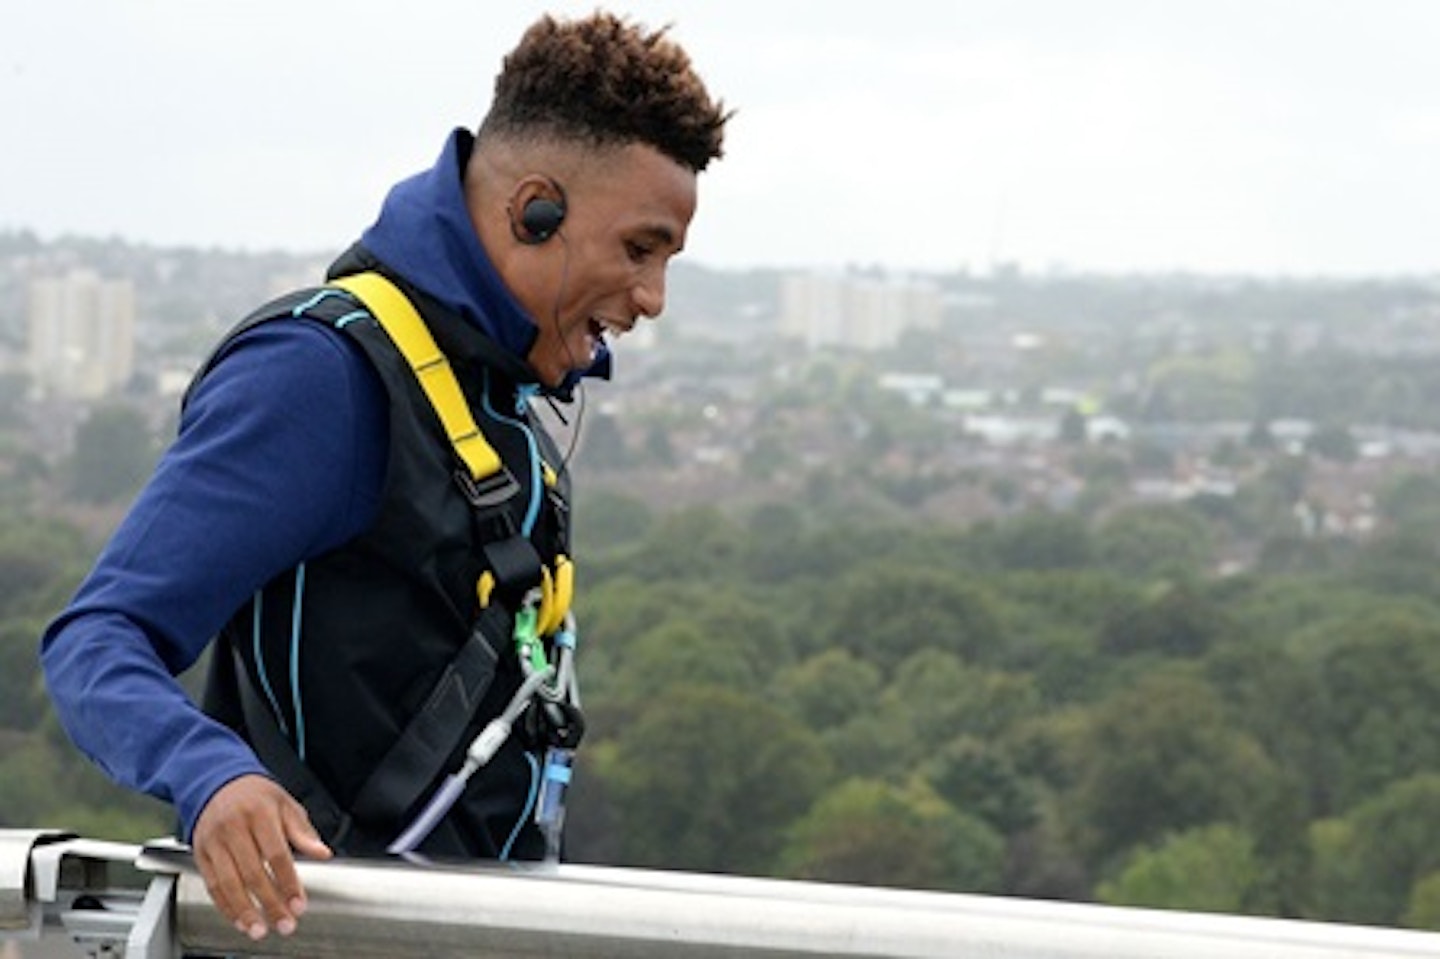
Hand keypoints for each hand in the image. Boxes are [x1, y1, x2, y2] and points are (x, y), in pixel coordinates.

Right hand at [192, 774, 332, 940]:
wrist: (218, 782)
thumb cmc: (256, 795)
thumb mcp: (286, 804)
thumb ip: (303, 832)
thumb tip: (322, 853)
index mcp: (260, 813)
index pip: (277, 854)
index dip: (288, 882)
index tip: (299, 904)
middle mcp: (234, 827)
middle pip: (252, 873)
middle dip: (269, 903)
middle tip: (284, 924)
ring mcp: (214, 841)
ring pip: (228, 883)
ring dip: (244, 911)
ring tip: (259, 931)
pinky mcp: (200, 852)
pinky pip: (212, 884)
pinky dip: (225, 906)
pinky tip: (239, 920)